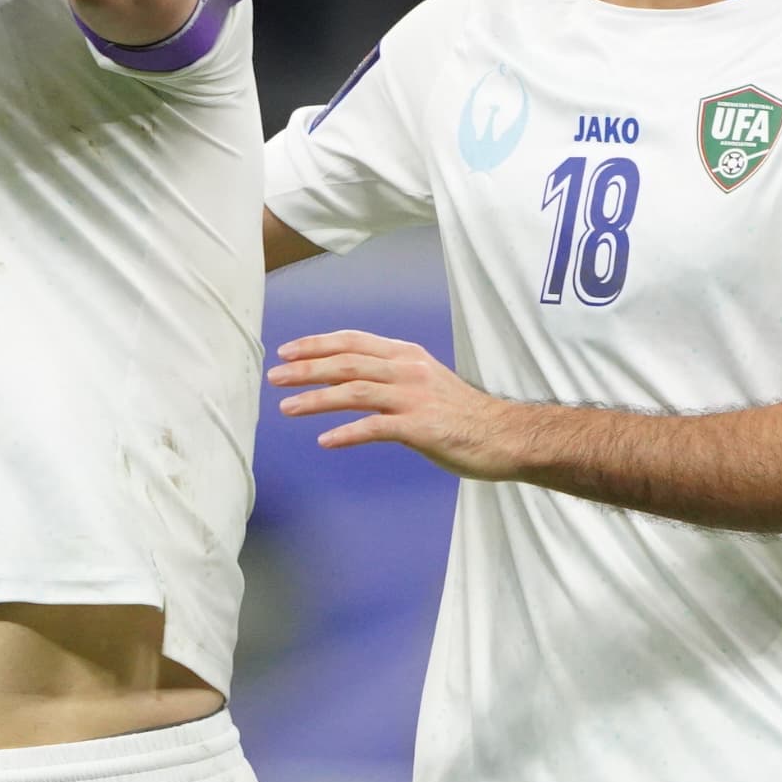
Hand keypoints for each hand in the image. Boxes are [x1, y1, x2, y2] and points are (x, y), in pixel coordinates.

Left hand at [274, 329, 522, 475]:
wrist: (506, 436)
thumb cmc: (465, 415)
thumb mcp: (427, 382)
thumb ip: (393, 377)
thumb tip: (352, 381)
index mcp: (408, 356)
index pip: (354, 341)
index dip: (317, 344)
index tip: (287, 351)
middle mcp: (408, 371)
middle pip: (347, 362)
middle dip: (306, 368)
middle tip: (274, 376)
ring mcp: (414, 399)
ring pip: (354, 391)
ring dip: (316, 399)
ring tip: (286, 407)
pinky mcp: (421, 428)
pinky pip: (375, 428)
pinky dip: (347, 433)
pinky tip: (326, 441)